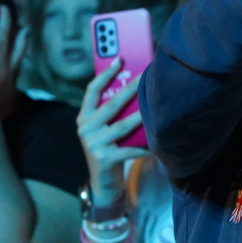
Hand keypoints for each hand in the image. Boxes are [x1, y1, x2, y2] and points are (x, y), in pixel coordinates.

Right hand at [78, 58, 150, 204]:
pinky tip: (157, 141)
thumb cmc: (109, 149)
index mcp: (84, 118)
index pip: (92, 91)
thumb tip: (136, 87)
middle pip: (111, 104)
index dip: (105, 74)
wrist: (103, 183)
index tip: (119, 60)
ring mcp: (94, 144)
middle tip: (145, 76)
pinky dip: (145, 145)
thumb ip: (111, 113)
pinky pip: (130, 149)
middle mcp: (86, 129)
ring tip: (154, 105)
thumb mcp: (104, 130)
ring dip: (140, 115)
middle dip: (130, 88)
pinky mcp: (104, 159)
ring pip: (122, 125)